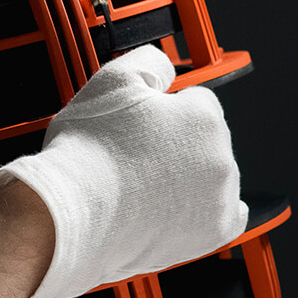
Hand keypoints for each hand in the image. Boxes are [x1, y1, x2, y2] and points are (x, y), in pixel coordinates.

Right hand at [0, 45, 248, 297]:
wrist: (71, 215)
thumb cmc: (87, 155)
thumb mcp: (112, 80)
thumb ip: (150, 61)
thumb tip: (164, 66)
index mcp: (204, 118)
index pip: (197, 102)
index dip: (167, 110)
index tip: (146, 124)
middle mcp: (220, 159)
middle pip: (205, 141)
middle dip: (179, 144)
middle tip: (138, 156)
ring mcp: (218, 200)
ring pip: (211, 177)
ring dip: (189, 177)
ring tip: (143, 186)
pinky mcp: (211, 235)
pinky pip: (227, 216)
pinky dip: (208, 212)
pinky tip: (183, 209)